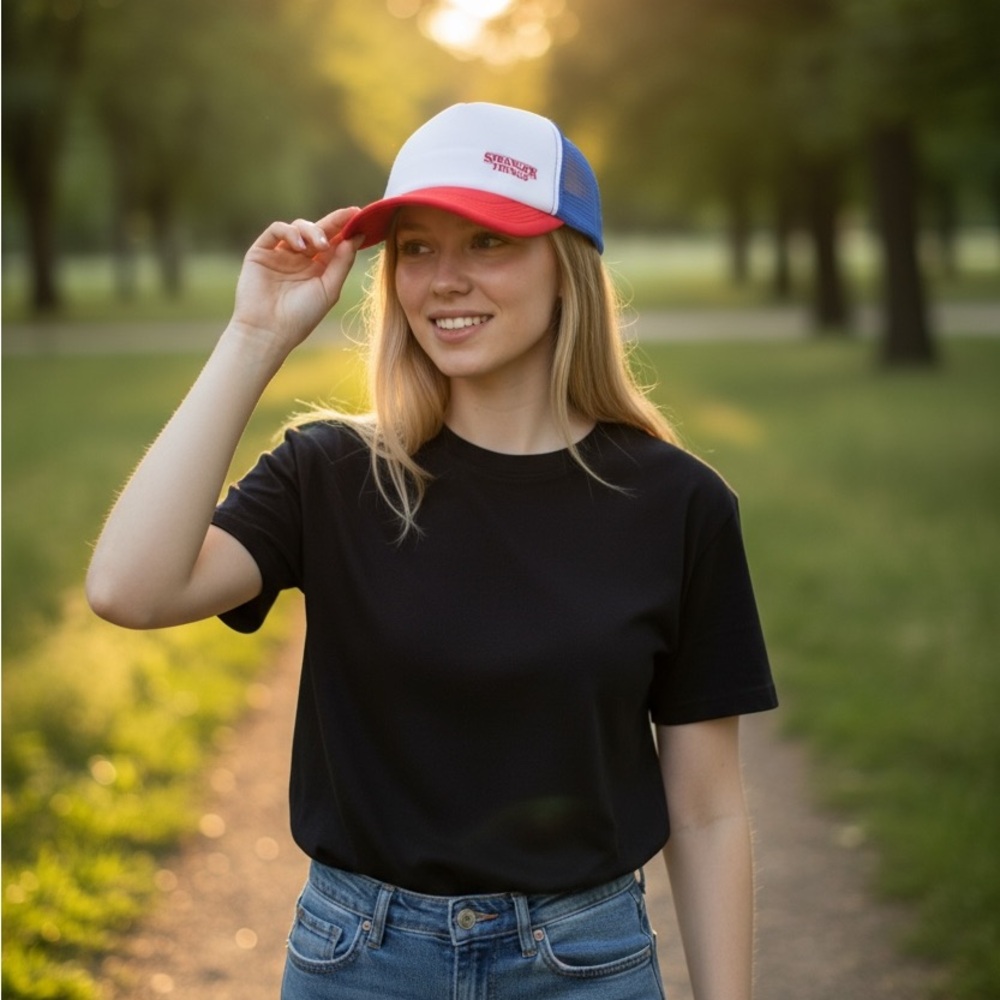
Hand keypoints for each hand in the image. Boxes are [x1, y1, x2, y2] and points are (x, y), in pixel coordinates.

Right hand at [230, 207, 363, 355]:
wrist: (268, 330)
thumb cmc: (301, 316)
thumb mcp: (329, 289)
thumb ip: (342, 262)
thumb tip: (356, 236)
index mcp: (318, 269)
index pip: (333, 243)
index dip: (346, 229)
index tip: (359, 215)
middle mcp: (300, 259)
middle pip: (318, 231)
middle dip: (334, 221)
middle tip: (348, 215)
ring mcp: (280, 254)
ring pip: (298, 227)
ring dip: (312, 231)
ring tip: (319, 246)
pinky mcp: (261, 252)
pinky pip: (276, 230)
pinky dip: (290, 232)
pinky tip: (300, 247)